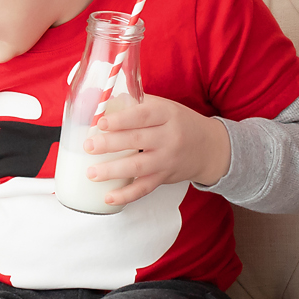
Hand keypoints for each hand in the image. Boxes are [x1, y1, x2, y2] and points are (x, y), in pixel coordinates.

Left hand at [80, 94, 230, 206]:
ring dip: (113, 171)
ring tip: (91, 173)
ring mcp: (167, 160)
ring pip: (138, 167)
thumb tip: (101, 101)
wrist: (209, 148)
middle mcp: (169, 137)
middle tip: (88, 146)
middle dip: (110, 144)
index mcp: (167, 114)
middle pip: (137, 141)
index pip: (143, 116)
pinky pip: (144, 189)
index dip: (121, 119)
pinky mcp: (164, 178)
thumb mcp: (165, 107)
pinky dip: (126, 195)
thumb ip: (136, 105)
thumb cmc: (179, 123)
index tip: (101, 123)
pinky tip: (108, 197)